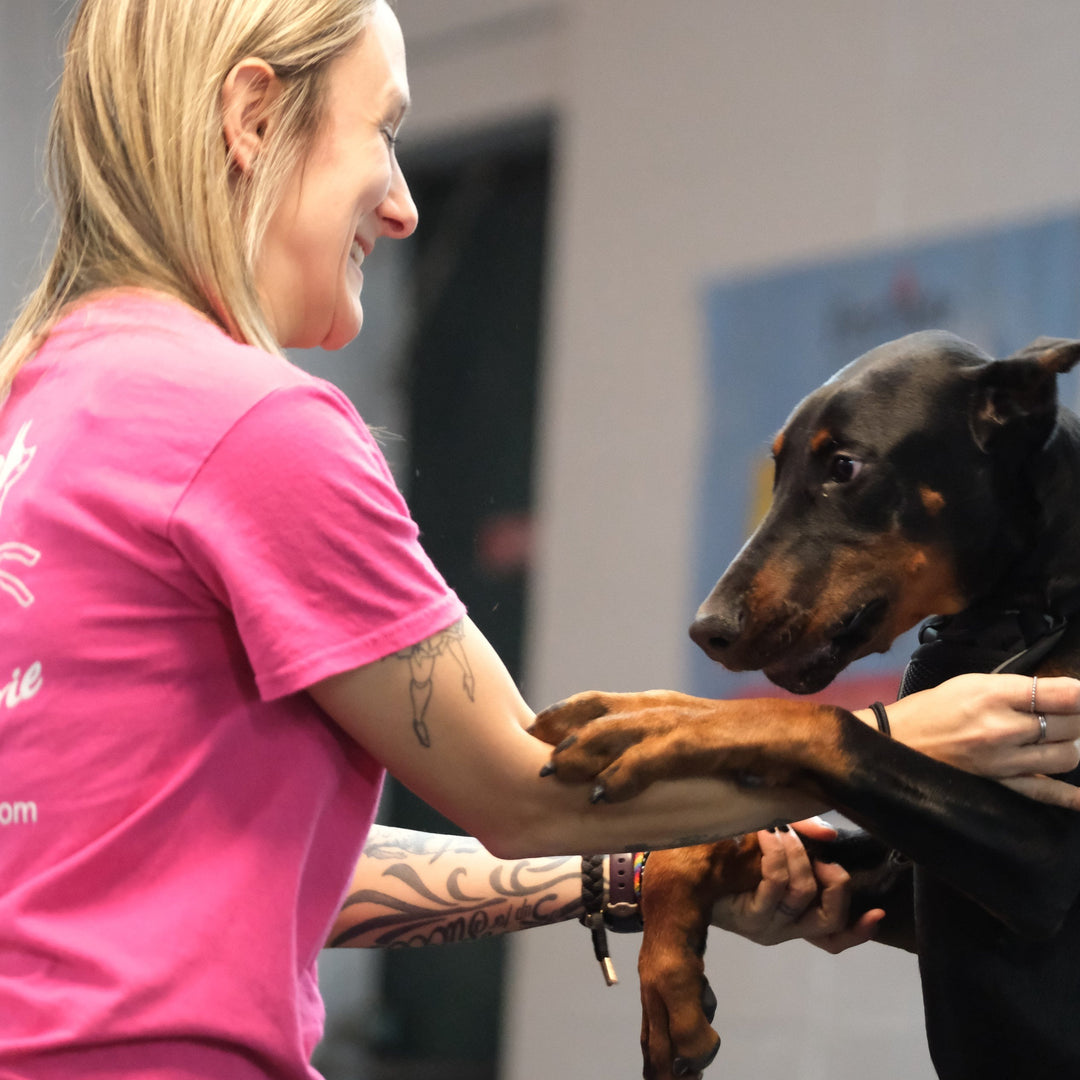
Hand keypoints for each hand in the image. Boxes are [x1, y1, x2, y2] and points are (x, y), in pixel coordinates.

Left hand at [709, 818, 883, 952]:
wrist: (684, 864)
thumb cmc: (732, 853)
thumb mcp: (775, 844)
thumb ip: (805, 838)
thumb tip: (831, 837)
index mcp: (795, 917)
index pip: (834, 938)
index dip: (859, 932)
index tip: (879, 912)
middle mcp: (786, 928)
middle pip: (830, 917)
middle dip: (835, 879)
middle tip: (820, 854)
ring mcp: (768, 925)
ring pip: (803, 892)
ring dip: (797, 853)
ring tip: (781, 832)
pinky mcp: (749, 916)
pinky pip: (776, 884)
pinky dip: (777, 854)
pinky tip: (767, 834)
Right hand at [883, 674, 1079, 807]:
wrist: (896, 741)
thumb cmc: (933, 708)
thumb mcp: (971, 683)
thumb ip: (1016, 688)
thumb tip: (1062, 693)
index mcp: (993, 695)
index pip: (1063, 694)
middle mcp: (1003, 728)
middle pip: (1070, 725)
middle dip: (1075, 717)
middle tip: (1065, 714)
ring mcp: (1003, 762)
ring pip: (1066, 756)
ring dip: (1070, 745)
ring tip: (1056, 739)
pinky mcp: (999, 785)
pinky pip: (1045, 793)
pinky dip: (1070, 796)